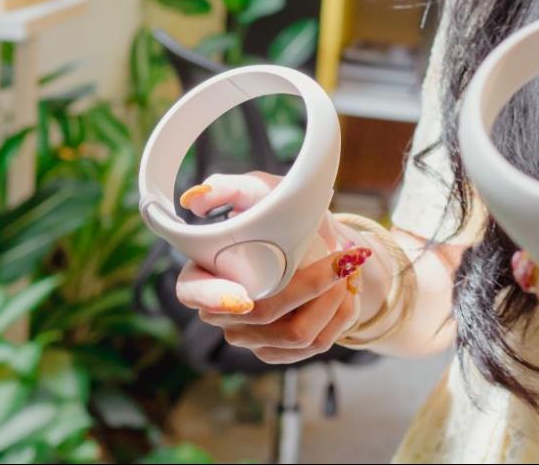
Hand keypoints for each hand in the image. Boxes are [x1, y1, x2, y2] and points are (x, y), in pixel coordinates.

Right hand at [171, 172, 372, 363]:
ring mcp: (249, 335)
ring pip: (294, 334)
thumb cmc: (280, 210)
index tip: (244, 296)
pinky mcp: (278, 349)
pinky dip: (340, 316)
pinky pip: (314, 344)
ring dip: (331, 300)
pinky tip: (347, 291)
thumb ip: (228, 188)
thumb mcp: (260, 191)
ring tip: (347, 269)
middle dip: (309, 286)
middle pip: (261, 313)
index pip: (191, 293)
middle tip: (341, 258)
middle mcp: (221, 311)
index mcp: (204, 270)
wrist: (318, 240)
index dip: (214, 298)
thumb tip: (196, 198)